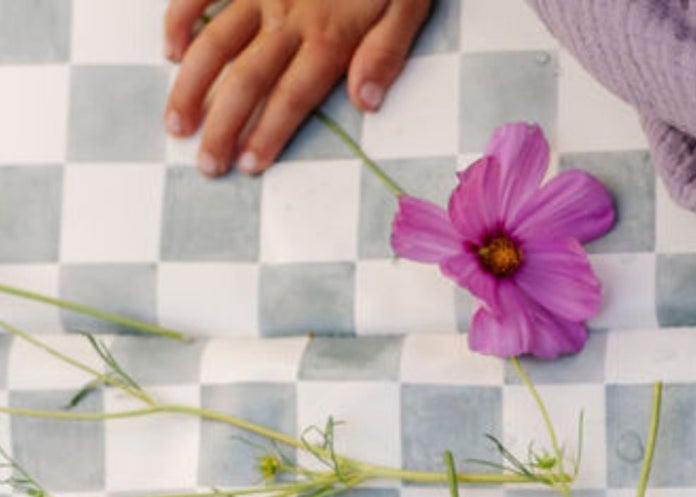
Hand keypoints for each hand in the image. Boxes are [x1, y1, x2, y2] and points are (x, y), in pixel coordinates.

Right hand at [163, 0, 433, 176]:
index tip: (247, 166)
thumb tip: (366, 101)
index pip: (294, 97)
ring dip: (192, 85)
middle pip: (248, 80)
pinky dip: (181, 16)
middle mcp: (288, 18)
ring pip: (216, 41)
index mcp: (330, 36)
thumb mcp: (408, 4)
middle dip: (223, 126)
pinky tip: (170, 51)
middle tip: (205, 165)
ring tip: (175, 124)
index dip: (269, 133)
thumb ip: (386, 51)